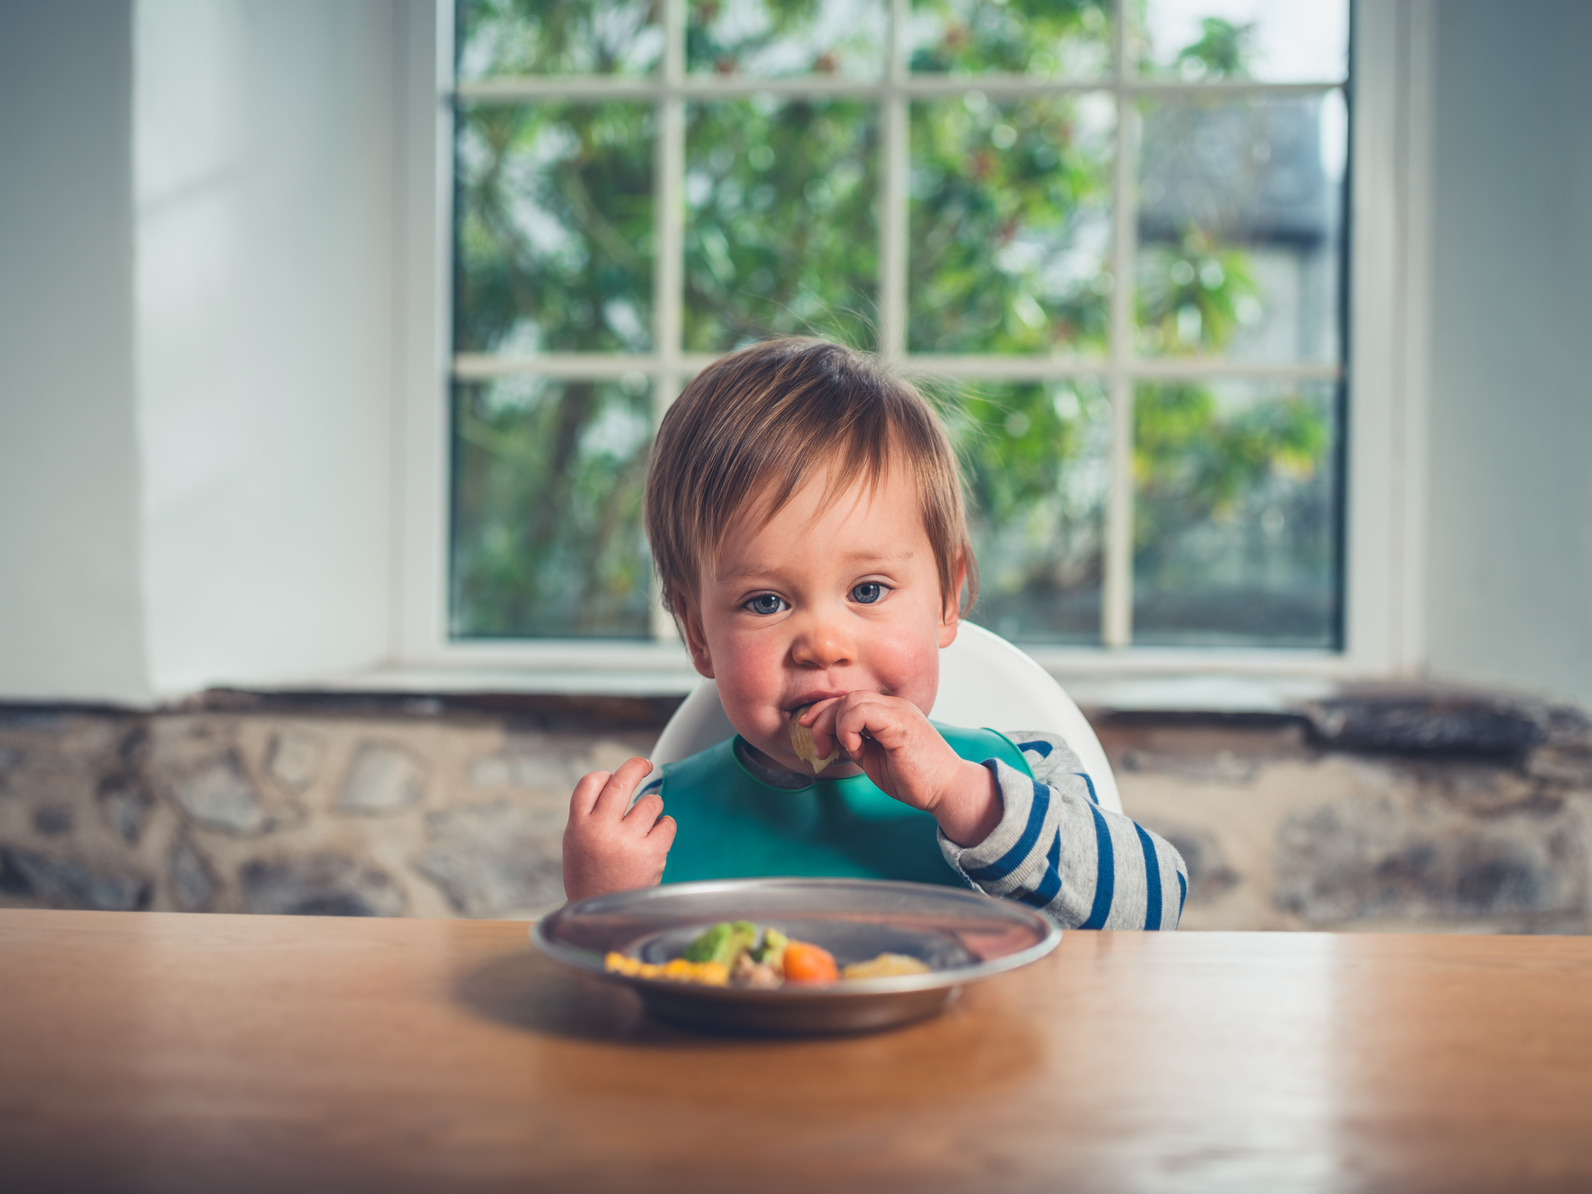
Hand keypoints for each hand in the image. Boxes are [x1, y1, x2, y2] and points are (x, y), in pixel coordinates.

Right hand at [561, 757, 676, 901]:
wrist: (601, 921)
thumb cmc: (590, 879)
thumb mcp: (575, 845)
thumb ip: (589, 817)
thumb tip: (614, 783)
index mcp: (578, 826)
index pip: (590, 783)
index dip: (605, 776)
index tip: (613, 777)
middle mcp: (600, 829)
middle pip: (621, 782)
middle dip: (636, 767)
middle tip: (644, 765)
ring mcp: (626, 840)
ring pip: (650, 803)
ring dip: (652, 808)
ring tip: (647, 823)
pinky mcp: (650, 853)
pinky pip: (667, 823)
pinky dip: (665, 826)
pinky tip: (657, 837)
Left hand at [799, 695, 1000, 846]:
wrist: (946, 790)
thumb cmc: (915, 779)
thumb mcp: (874, 759)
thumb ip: (855, 744)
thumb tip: (830, 740)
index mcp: (889, 712)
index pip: (849, 699)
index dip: (823, 710)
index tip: (806, 726)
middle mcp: (894, 706)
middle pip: (846, 697)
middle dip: (822, 718)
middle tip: (818, 746)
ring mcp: (898, 711)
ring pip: (851, 700)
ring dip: (835, 726)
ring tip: (841, 750)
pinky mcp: (900, 722)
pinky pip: (862, 712)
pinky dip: (849, 730)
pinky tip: (856, 748)